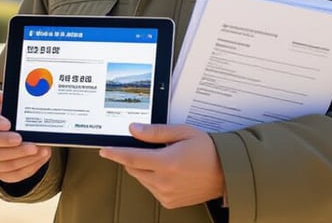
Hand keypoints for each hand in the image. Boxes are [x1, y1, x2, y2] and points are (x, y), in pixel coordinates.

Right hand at [0, 89, 51, 182]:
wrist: (5, 139)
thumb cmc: (7, 119)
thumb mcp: (6, 107)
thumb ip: (3, 100)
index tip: (8, 123)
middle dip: (10, 144)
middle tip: (27, 142)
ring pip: (4, 162)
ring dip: (24, 157)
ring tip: (41, 150)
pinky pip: (13, 174)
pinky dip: (29, 166)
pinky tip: (41, 158)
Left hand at [99, 123, 224, 208]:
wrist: (227, 172)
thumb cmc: (207, 150)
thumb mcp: (182, 132)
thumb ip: (155, 132)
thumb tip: (134, 129)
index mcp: (166, 163)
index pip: (131, 158)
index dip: (115, 153)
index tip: (104, 150)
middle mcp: (164, 182)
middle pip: (133, 168)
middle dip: (134, 157)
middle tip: (152, 148)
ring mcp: (166, 194)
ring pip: (141, 179)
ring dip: (144, 168)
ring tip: (165, 160)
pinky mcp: (170, 202)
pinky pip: (151, 188)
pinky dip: (153, 179)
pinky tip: (169, 172)